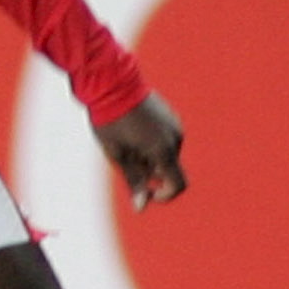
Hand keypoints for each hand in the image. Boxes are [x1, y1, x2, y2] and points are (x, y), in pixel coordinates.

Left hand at [94, 93, 186, 211]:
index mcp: (164, 149)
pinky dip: (151, 142)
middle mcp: (175, 137)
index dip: (164, 195)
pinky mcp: (170, 114)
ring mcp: (175, 124)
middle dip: (149, 170)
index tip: (146, 192)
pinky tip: (131, 128)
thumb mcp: (117, 154)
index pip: (178, 185)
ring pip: (165, 152)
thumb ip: (133, 181)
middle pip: (168, 168)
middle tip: (123, 155)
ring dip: (148, 155)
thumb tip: (141, 207)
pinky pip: (165, 137)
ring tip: (125, 139)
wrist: (111, 81)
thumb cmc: (109, 120)